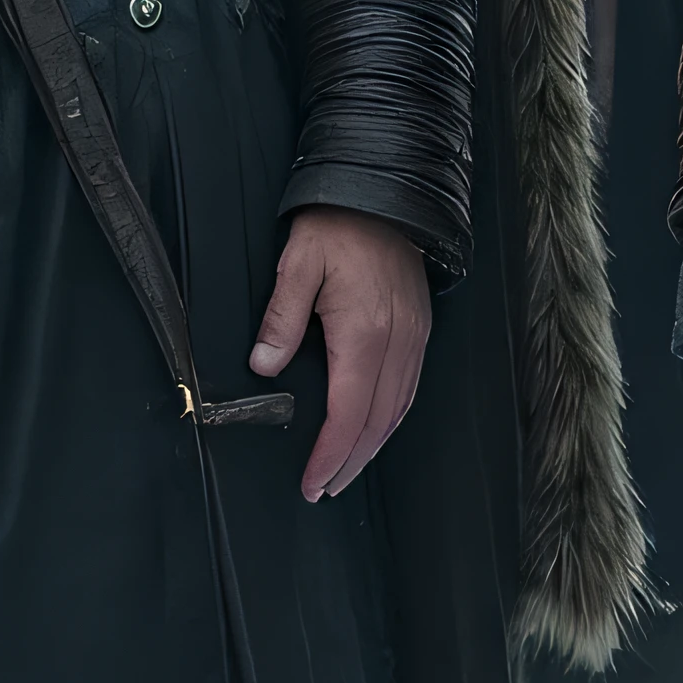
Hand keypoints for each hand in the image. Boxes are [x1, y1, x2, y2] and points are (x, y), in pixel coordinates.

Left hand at [250, 208, 432, 501]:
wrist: (383, 193)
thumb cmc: (337, 226)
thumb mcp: (298, 263)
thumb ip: (281, 318)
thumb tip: (264, 366)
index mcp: (366, 333)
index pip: (348, 414)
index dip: (330, 455)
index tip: (312, 483)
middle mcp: (398, 343)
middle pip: (377, 423)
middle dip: (351, 463)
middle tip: (324, 490)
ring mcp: (413, 338)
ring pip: (398, 411)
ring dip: (372, 447)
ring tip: (346, 471)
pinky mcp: (419, 330)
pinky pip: (409, 389)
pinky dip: (391, 420)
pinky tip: (375, 430)